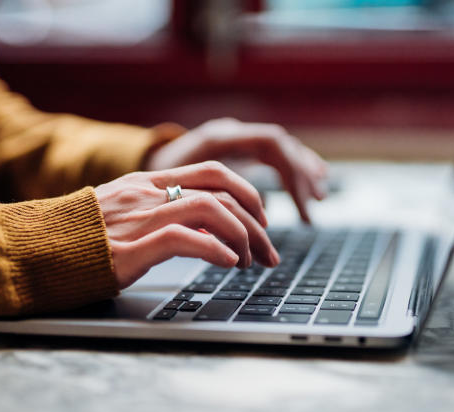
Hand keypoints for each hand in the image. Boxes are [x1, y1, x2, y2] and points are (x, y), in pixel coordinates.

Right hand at [94, 161, 280, 288]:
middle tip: (268, 250)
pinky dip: (216, 250)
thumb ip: (159, 212)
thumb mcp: (121, 214)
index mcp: (148, 183)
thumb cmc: (77, 239)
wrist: (30, 250)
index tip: (261, 221)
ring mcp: (140, 218)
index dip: (247, 194)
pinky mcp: (130, 248)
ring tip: (249, 262)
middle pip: (223, 189)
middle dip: (256, 221)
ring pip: (212, 210)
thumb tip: (204, 229)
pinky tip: (228, 264)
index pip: (214, 172)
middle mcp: (148, 194)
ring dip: (242, 237)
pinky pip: (185, 239)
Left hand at [144, 118, 328, 222]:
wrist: (133, 163)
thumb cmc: (148, 185)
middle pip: (281, 146)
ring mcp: (234, 139)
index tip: (299, 207)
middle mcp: (230, 133)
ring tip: (320, 197)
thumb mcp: (172, 195)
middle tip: (314, 208)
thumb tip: (235, 237)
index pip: (271, 144)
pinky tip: (310, 182)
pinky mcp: (234, 150)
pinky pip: (273, 155)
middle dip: (301, 178)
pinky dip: (292, 169)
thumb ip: (203, 208)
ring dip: (302, 172)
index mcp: (217, 138)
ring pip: (280, 149)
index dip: (290, 175)